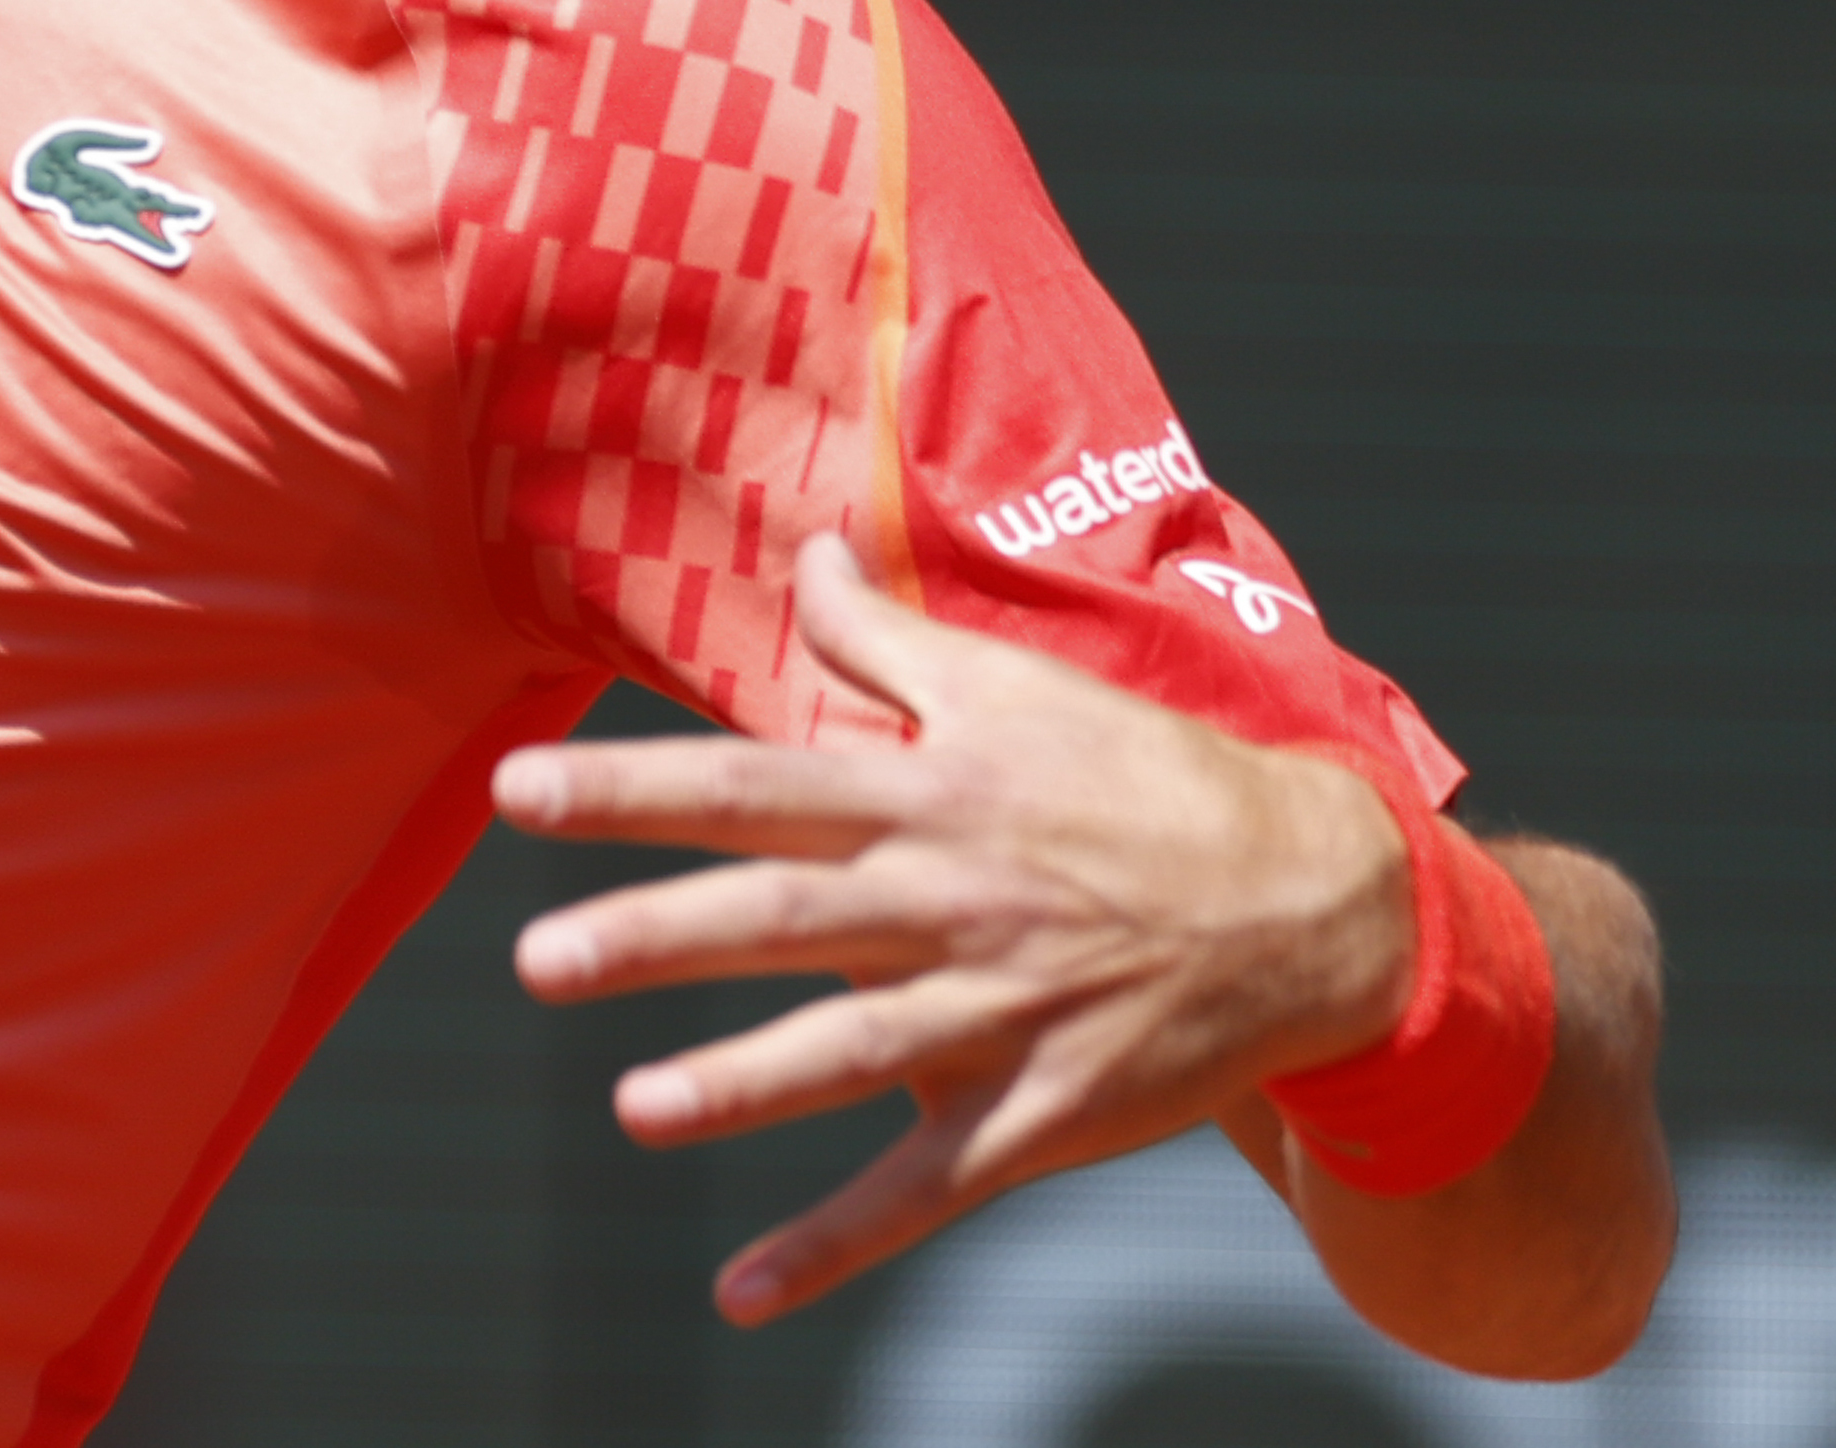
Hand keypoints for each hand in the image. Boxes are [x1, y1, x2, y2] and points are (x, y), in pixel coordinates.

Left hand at [496, 535, 1410, 1320]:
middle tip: (537, 959)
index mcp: (930, 794)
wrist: (1315, 901)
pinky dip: (834, 1244)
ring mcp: (999, 1011)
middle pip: (785, 912)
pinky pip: (927, 1189)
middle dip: (659, 933)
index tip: (520, 790)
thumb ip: (884, 637)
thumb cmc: (1147, 780)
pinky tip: (740, 1288)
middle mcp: (951, 900)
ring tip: (636, 1109)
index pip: (753, 783)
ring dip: (743, 1082)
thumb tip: (805, 547)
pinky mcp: (1043, 1112)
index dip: (634, 787)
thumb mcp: (1015, 688)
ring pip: (854, 1052)